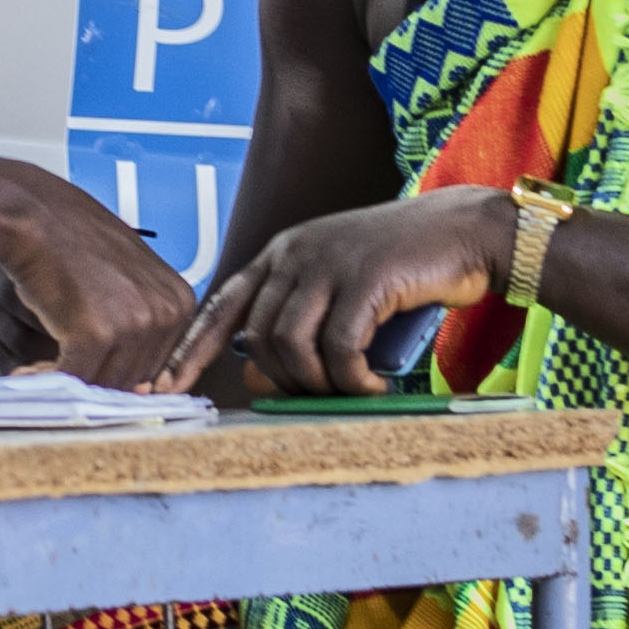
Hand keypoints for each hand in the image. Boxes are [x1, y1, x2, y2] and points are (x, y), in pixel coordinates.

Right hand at [0, 190, 203, 388]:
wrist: (33, 217)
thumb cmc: (71, 240)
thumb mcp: (125, 278)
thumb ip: (137, 321)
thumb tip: (135, 376)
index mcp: (179, 301)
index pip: (158, 362)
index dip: (118, 370)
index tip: (91, 368)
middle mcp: (164, 313)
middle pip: (134, 377)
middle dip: (94, 377)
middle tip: (60, 368)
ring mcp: (133, 325)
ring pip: (107, 382)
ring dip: (72, 382)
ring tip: (42, 369)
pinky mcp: (96, 335)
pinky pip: (76, 377)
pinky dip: (50, 379)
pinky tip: (30, 370)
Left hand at [168, 189, 519, 401]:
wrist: (466, 231)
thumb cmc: (404, 266)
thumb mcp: (340, 287)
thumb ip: (301, 320)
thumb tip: (262, 376)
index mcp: (280, 253)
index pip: (218, 306)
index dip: (189, 351)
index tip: (163, 388)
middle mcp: (295, 253)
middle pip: (258, 337)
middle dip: (283, 381)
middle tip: (320, 398)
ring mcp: (329, 262)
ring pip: (293, 345)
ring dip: (318, 383)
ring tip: (351, 392)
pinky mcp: (365, 277)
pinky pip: (341, 347)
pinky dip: (354, 378)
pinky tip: (374, 386)